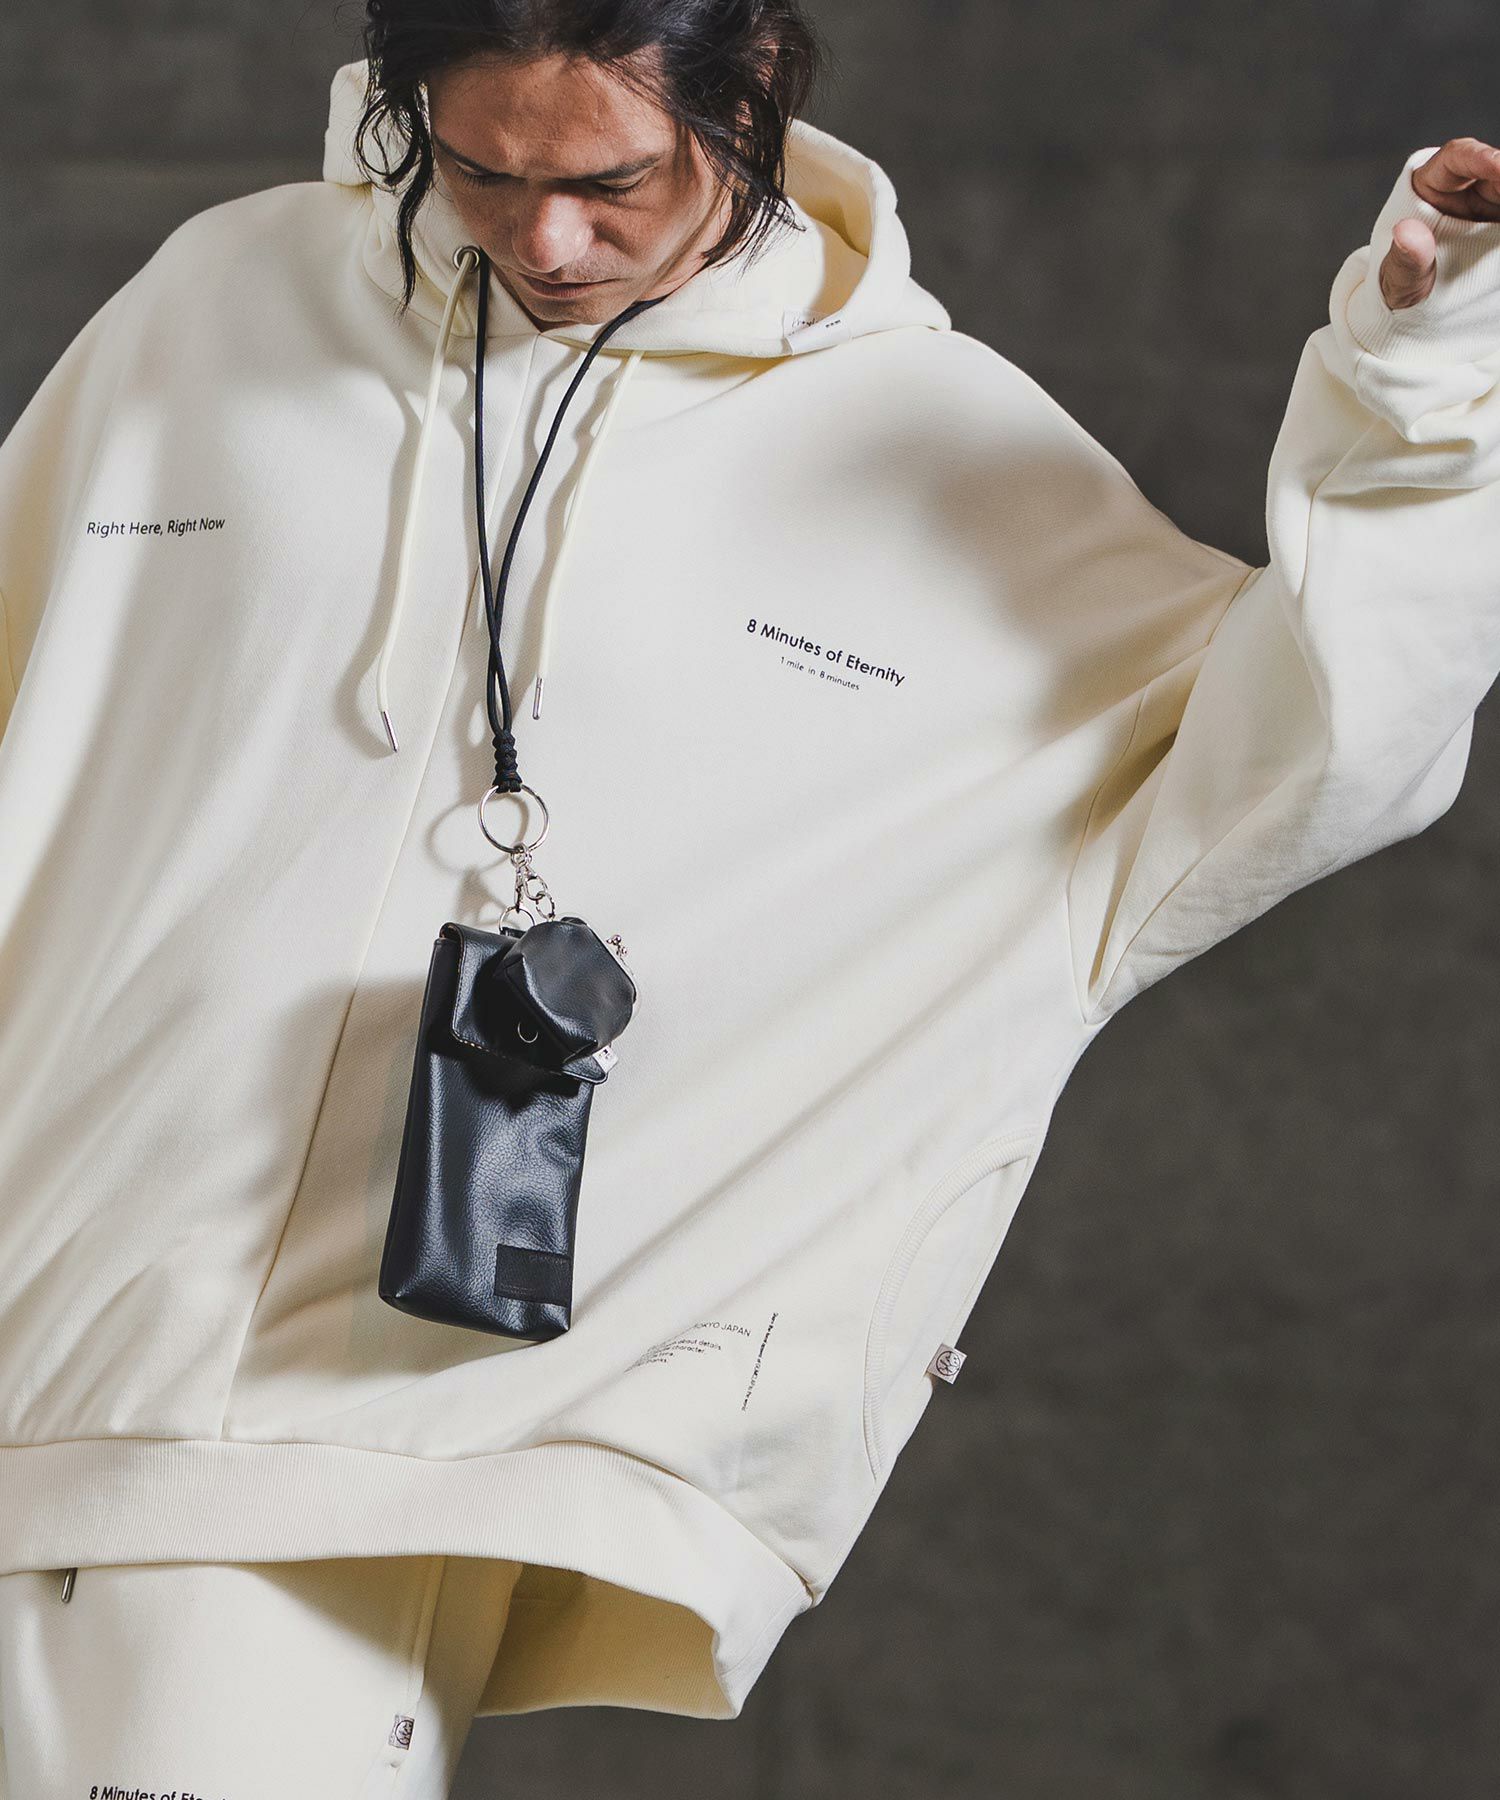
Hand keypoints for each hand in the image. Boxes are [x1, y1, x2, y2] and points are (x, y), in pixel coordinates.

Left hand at [1378, 137, 1499, 309]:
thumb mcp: (1398, 282)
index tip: (1499, 165)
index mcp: (1430, 187)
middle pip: (1495, 169)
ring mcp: (1488, 205)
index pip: (1456, 158)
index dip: (1479, 157)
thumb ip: (1403, 261)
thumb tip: (1405, 233)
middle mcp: (1465, 188)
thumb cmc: (1401, 289)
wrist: (1416, 312)